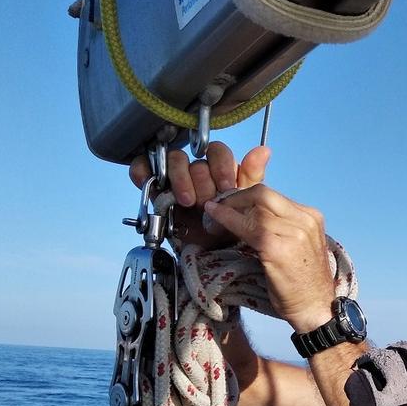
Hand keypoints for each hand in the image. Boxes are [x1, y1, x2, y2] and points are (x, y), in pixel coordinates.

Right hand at [128, 141, 270, 246]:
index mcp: (219, 170)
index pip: (217, 151)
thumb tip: (263, 150)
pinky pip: (143, 167)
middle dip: (203, 182)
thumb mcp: (245, 205)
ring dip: (182, 179)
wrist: (209, 255)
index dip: (221, 167)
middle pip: (196, 160)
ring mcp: (175, 177)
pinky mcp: (155, 187)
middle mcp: (197, 171)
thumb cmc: (228, 229)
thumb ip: (251, 177)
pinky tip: (155, 185)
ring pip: (174, 160)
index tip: (226, 187)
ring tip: (188, 201)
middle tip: (207, 202)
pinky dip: (143, 171)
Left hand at [201, 184, 337, 331]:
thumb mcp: (299, 247)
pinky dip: (226, 220)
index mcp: (312, 217)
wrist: (316, 309)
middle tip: (218, 208)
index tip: (229, 204)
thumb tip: (249, 215)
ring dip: (228, 210)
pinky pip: (246, 227)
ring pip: (253, 208)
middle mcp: (305, 220)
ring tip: (214, 220)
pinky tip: (214, 223)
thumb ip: (283, 227)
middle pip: (263, 194)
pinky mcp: (277, 247)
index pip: (273, 195)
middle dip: (235, 198)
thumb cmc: (304, 284)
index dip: (246, 197)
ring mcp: (293, 233)